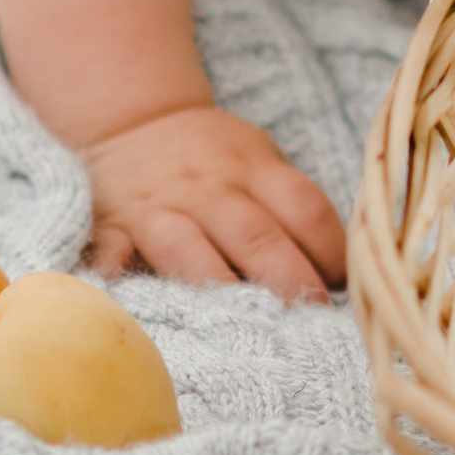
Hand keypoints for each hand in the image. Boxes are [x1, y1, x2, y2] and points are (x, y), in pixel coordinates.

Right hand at [82, 102, 346, 301]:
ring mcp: (160, 210)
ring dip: (215, 289)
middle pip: (257, 237)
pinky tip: (124, 304)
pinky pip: (111, 251)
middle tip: (309, 325)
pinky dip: (114, 276)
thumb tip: (340, 274)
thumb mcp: (260, 160)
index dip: (331, 251)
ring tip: (239, 332)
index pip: (305, 209)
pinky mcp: (113, 227)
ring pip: (190, 250)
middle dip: (287, 282)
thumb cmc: (214, 157)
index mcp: (255, 171)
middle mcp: (212, 191)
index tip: (343, 292)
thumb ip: (291, 208)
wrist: (134, 122)